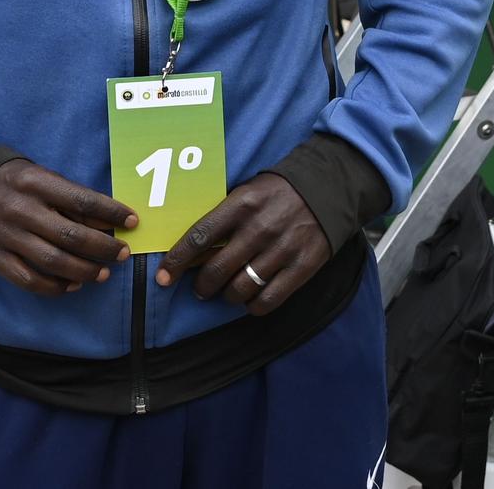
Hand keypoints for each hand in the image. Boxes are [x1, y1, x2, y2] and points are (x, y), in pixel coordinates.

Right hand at [0, 160, 137, 296]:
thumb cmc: (14, 182)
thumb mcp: (40, 176)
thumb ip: (68, 197)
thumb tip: (107, 222)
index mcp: (34, 182)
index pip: (81, 200)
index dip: (111, 212)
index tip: (132, 220)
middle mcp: (19, 209)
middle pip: (70, 235)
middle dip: (103, 247)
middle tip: (121, 253)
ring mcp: (5, 235)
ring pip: (53, 262)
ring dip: (84, 271)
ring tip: (103, 273)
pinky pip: (30, 280)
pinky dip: (56, 287)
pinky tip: (73, 285)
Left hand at [155, 173, 329, 315]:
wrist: (329, 187)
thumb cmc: (278, 192)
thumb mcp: (247, 192)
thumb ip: (224, 218)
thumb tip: (195, 250)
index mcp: (240, 204)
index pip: (199, 237)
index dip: (177, 261)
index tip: (164, 277)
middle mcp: (259, 228)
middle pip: (216, 270)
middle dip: (201, 286)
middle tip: (201, 289)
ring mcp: (282, 248)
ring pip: (240, 288)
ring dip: (227, 296)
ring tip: (228, 292)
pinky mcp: (302, 266)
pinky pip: (268, 300)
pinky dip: (253, 306)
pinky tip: (251, 299)